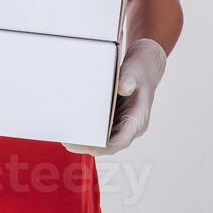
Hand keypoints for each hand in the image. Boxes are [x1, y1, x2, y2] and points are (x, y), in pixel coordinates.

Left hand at [64, 38, 166, 156]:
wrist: (145, 66)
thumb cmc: (140, 70)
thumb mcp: (134, 72)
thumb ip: (128, 80)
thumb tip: (122, 87)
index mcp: (138, 119)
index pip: (121, 141)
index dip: (103, 146)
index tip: (87, 146)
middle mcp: (131, 127)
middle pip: (109, 145)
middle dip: (89, 146)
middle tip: (68, 142)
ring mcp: (123, 125)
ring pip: (104, 141)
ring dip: (87, 142)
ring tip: (67, 138)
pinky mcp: (115, 121)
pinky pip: (101, 132)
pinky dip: (89, 132)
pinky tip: (75, 129)